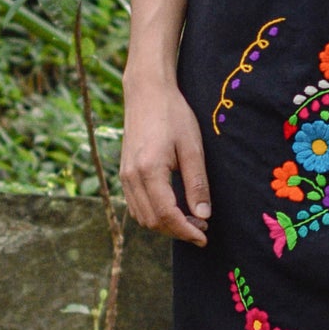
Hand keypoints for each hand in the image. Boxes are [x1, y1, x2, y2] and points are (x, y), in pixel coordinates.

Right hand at [120, 77, 211, 243]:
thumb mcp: (192, 147)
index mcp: (148, 170)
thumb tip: (203, 215)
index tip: (204, 237)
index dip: (186, 231)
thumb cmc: (173, 114)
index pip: (166, 215)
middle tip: (202, 227)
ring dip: (165, 225)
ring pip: (142, 217)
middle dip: (177, 231)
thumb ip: (197, 183)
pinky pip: (136, 205)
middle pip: (152, 221)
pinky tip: (174, 208)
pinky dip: (154, 214)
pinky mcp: (124, 173)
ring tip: (191, 219)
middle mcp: (131, 177)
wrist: (146, 92)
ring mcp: (124, 176)